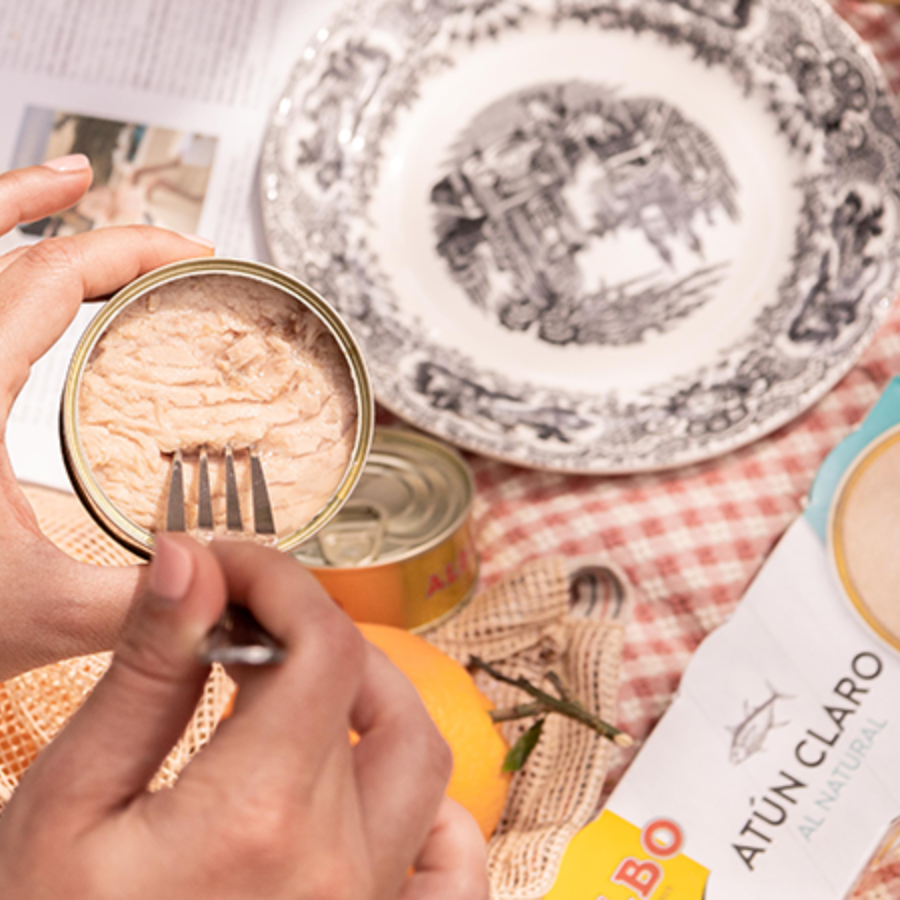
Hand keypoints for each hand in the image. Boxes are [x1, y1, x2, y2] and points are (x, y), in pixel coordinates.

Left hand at [0, 156, 215, 680]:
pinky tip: (20, 275)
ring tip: (69, 182)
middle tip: (174, 246)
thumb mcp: (45, 614)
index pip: (49, 280)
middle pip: (14, 258)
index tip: (193, 259)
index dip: (130, 252)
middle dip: (103, 237)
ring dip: (15, 211)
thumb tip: (232, 572)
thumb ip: (146, 595)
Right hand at [0, 536, 488, 899]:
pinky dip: (431, 809)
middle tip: (235, 622)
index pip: (323, 645)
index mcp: (259, 818)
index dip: (279, 580)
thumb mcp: (67, 804)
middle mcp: (337, 865)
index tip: (227, 564)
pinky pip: (450, 870)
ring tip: (294, 684)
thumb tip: (190, 560)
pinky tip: (369, 790)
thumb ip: (146, 673)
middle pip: (363, 689)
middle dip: (300, 627)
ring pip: (421, 757)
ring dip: (370, 695)